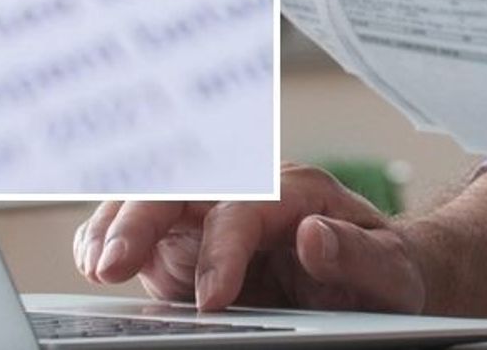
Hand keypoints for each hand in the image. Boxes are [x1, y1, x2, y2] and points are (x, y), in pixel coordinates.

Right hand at [74, 164, 427, 312]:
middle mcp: (248, 190)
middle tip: (112, 268)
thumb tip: (313, 236)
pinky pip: (141, 226)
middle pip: (183, 186)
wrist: (379, 272)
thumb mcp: (393, 272)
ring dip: (117, 225)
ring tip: (95, 266)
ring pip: (152, 199)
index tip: (210, 300)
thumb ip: (357, 254)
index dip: (222, 250)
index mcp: (297, 191)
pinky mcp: (191, 238)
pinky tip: (93, 259)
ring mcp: (213, 211)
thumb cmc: (387, 271)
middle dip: (142, 220)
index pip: (245, 208)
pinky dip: (111, 236)